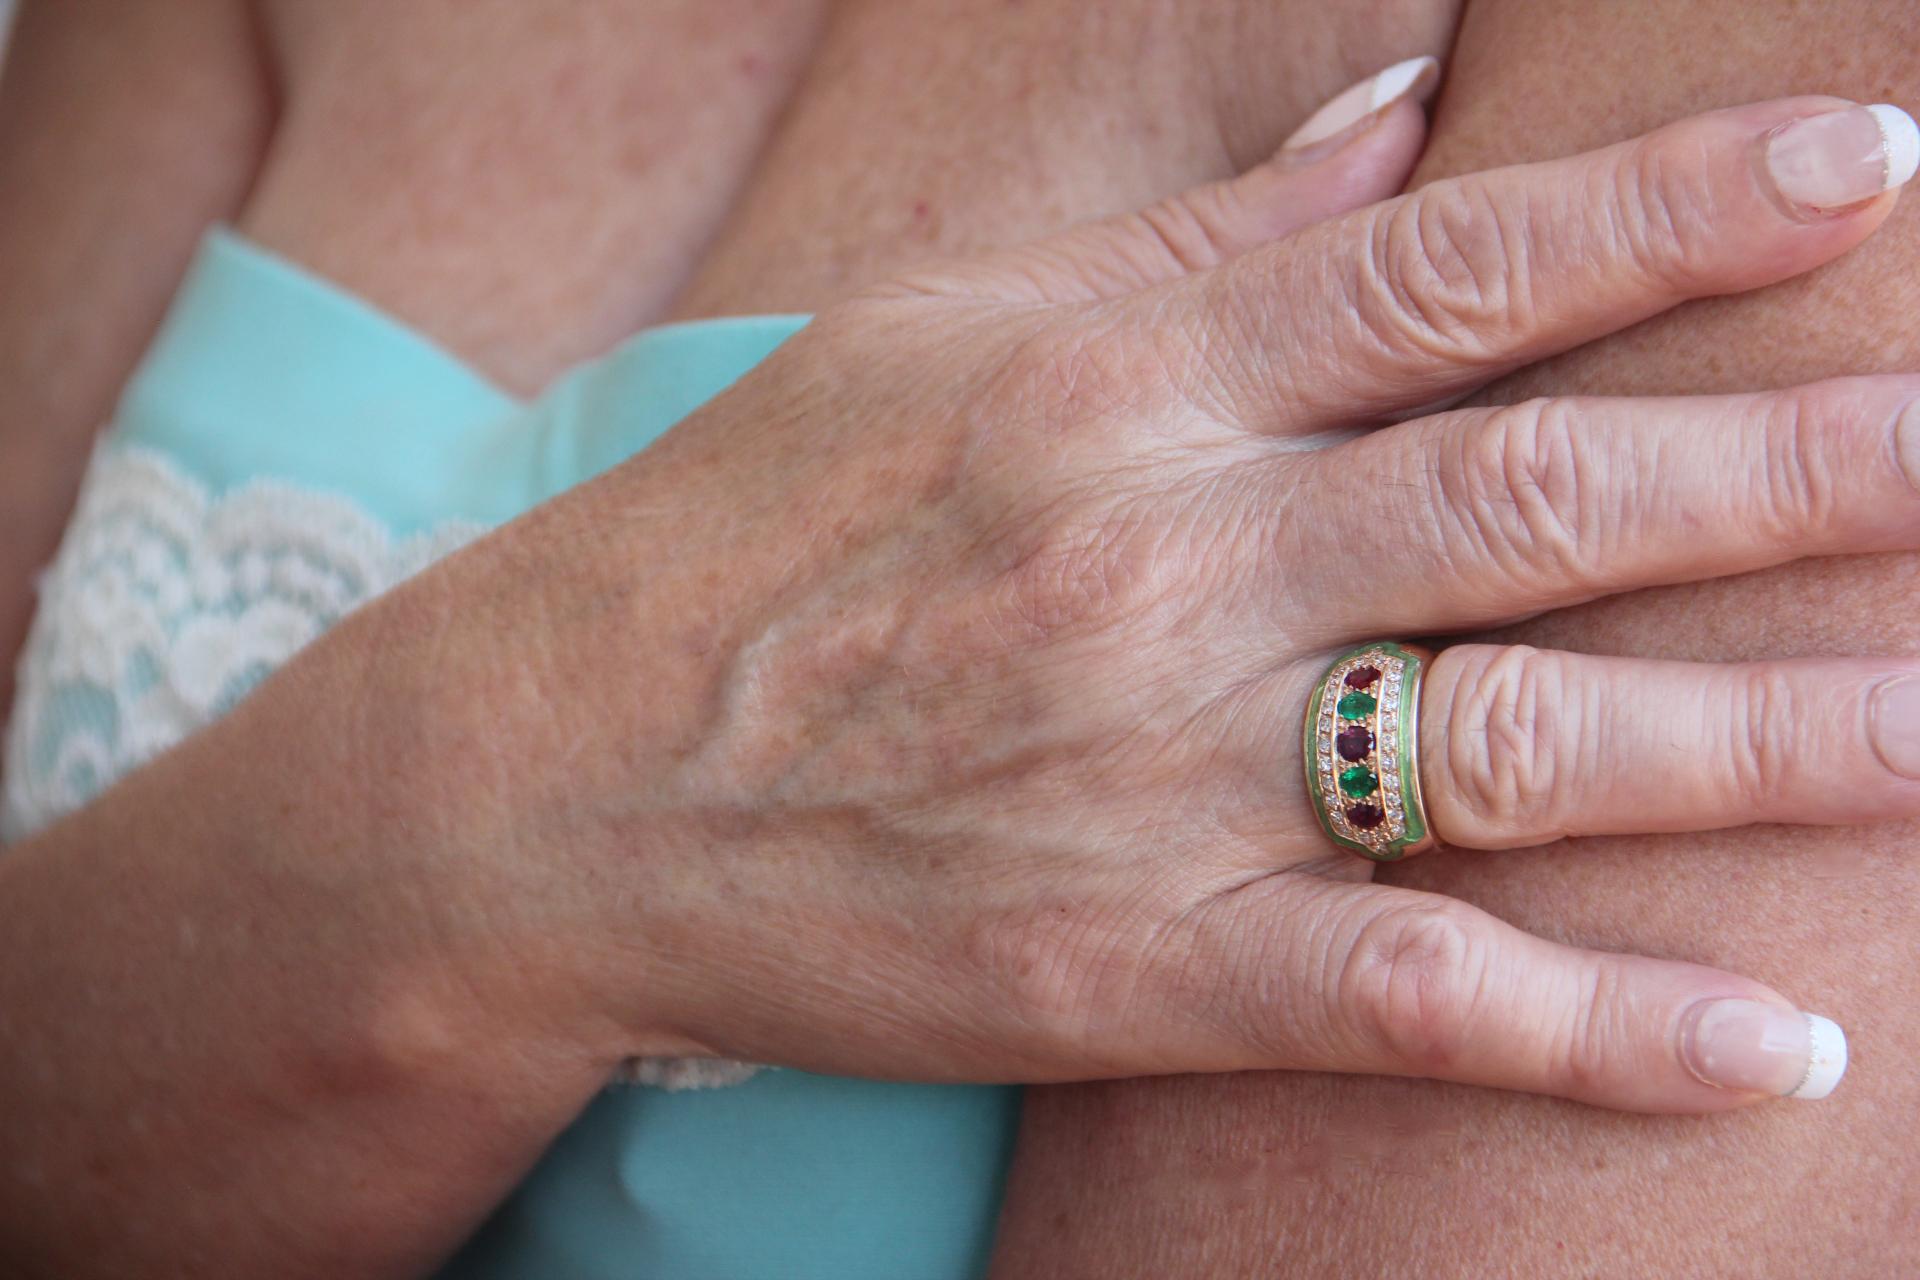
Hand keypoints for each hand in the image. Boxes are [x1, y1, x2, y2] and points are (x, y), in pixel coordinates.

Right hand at [384, 94, 1919, 1111]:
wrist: (544, 779)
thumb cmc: (750, 529)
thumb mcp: (943, 327)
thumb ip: (1194, 241)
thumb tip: (1402, 125)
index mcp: (1122, 386)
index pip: (1454, 270)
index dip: (1678, 205)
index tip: (1872, 160)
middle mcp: (1165, 565)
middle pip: (1541, 496)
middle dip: (1792, 463)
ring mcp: (1156, 775)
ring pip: (1524, 739)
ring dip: (1770, 738)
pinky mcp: (1128, 966)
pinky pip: (1407, 993)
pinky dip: (1601, 1029)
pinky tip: (1779, 1047)